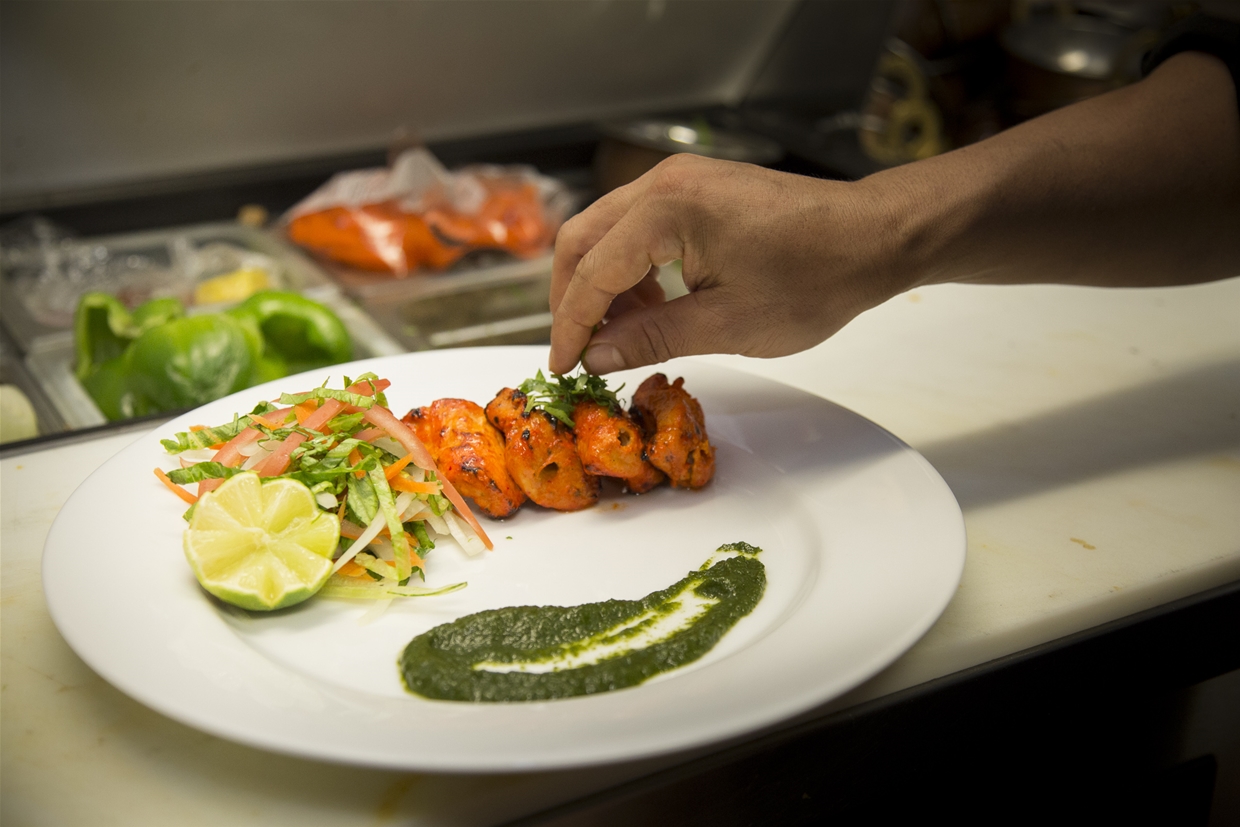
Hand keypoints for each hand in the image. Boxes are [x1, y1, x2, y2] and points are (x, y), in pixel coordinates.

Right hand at [549, 154, 911, 373]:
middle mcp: (664, 181)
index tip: (562, 368)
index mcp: (667, 210)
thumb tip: (597, 355)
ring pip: (606, 230)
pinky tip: (652, 304)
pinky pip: (638, 224)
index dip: (571, 326)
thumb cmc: (815, 279)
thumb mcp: (727, 324)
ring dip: (601, 282)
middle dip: (571, 299)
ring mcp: (681, 179)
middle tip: (578, 351)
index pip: (592, 272)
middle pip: (582, 238)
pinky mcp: (698, 187)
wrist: (875, 237)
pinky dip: (630, 266)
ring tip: (621, 334)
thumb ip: (651, 337)